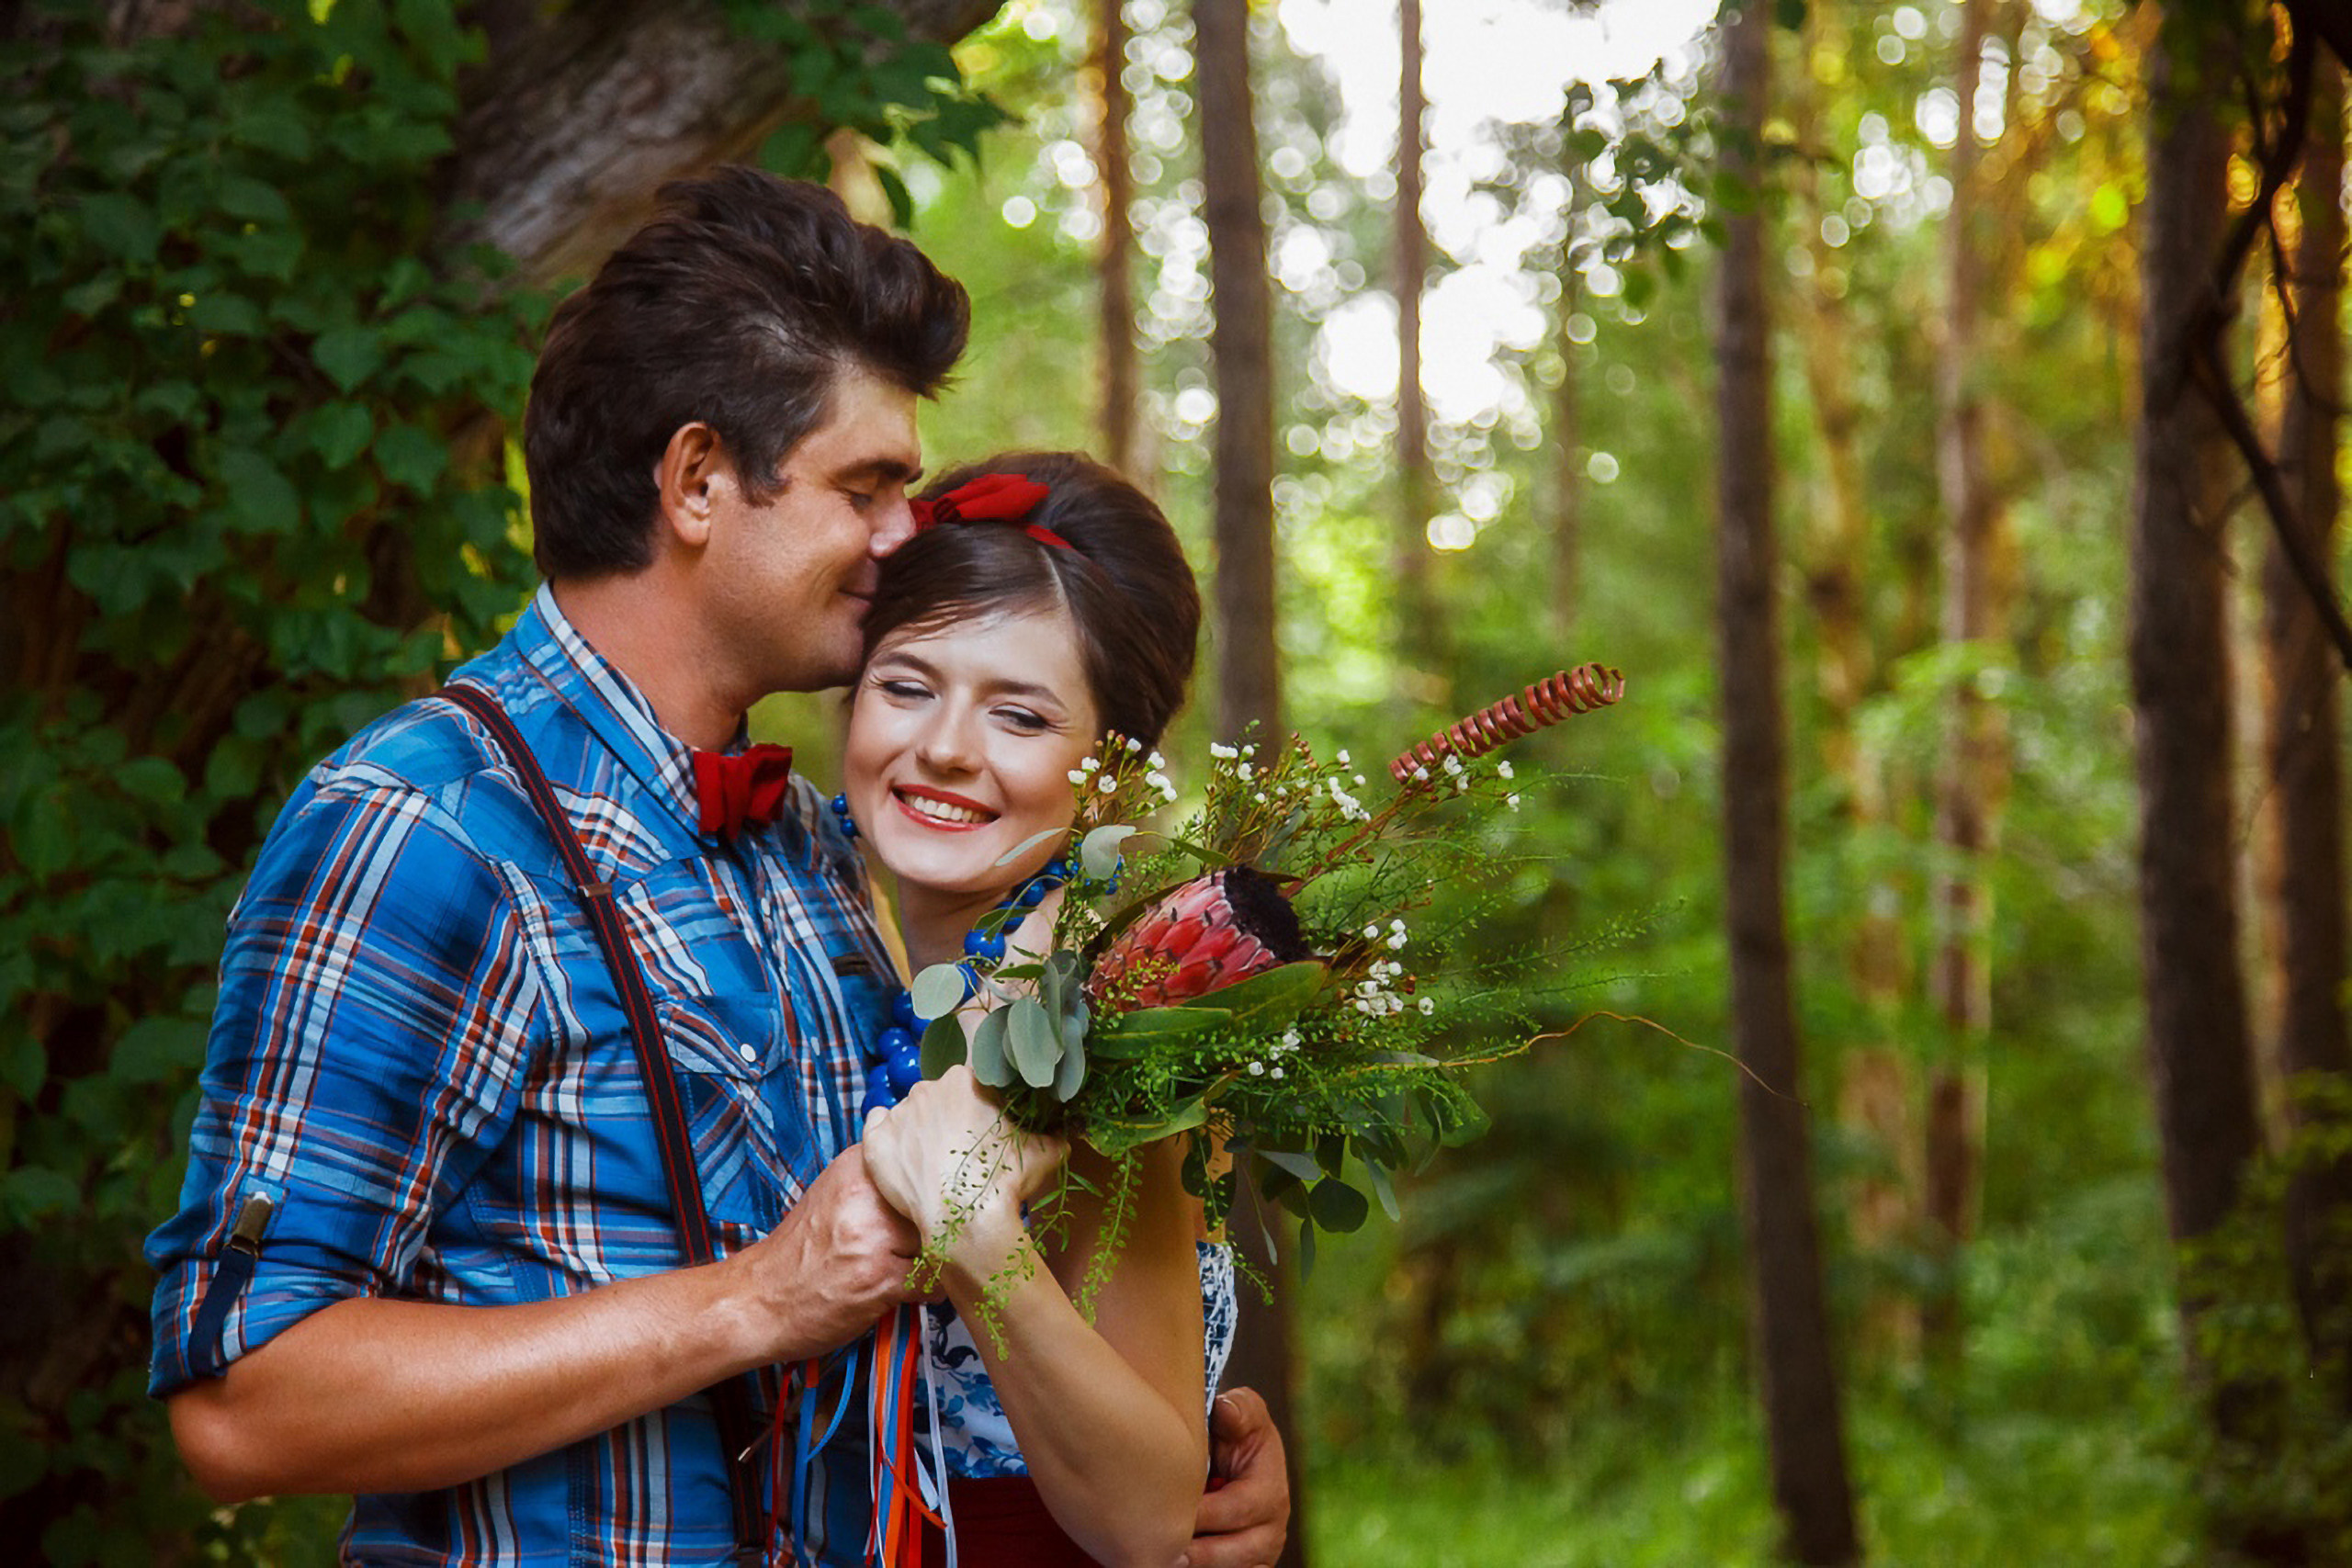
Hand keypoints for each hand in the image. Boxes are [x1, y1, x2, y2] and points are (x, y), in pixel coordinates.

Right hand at [732, 1142, 927, 1360]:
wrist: (757, 1301)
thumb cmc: (799, 1252)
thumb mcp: (833, 1195)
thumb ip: (875, 1180)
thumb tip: (925, 1172)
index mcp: (855, 1168)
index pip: (924, 1162)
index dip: (939, 1186)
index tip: (941, 1200)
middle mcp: (865, 1196)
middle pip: (937, 1203)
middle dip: (937, 1225)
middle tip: (928, 1241)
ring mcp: (873, 1238)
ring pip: (939, 1241)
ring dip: (935, 1258)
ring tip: (914, 1266)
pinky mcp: (880, 1279)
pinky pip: (933, 1281)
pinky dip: (930, 1290)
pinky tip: (911, 1291)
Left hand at [861, 1065, 1063, 1250]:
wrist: (964, 1222)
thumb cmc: (1004, 1182)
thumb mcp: (1044, 1153)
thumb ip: (1054, 1136)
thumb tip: (1066, 1134)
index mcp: (968, 1079)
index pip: (972, 1081)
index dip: (978, 1102)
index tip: (982, 1123)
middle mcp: (929, 1087)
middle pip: (939, 1095)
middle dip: (950, 1115)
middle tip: (963, 1148)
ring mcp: (899, 1113)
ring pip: (910, 1112)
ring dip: (920, 1128)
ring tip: (934, 1162)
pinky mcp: (875, 1140)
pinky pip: (877, 1125)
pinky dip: (888, 1135)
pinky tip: (903, 1155)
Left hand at [1182, 1386, 1289, 1567]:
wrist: (1239, 1457)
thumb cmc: (1236, 1432)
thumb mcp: (1243, 1413)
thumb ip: (1238, 1410)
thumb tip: (1225, 1409)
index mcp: (1271, 1492)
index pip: (1236, 1510)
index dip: (1203, 1513)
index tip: (1168, 1510)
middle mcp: (1272, 1529)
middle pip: (1234, 1553)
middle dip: (1196, 1551)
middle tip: (1161, 1549)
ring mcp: (1261, 1553)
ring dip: (1197, 1565)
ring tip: (1165, 1560)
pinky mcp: (1248, 1567)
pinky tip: (1175, 1563)